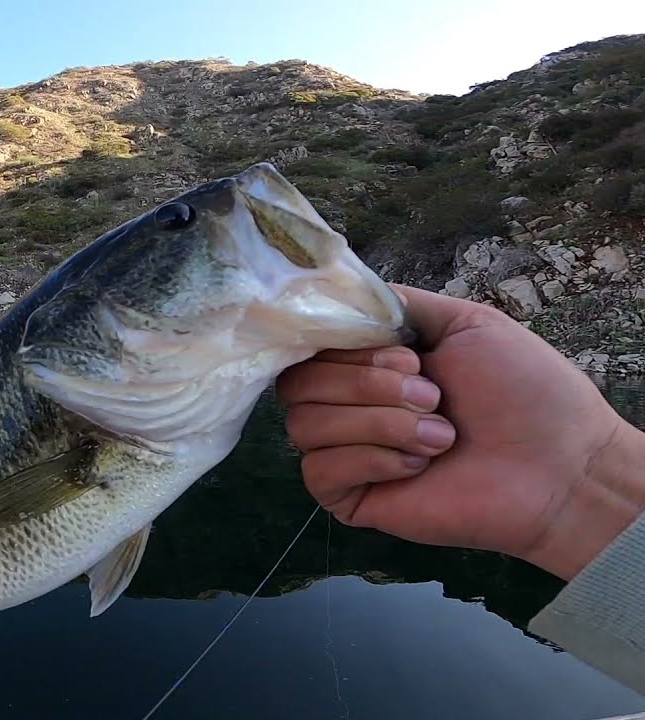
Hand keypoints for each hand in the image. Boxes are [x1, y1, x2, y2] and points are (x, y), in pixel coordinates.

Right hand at [276, 284, 644, 580]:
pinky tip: (417, 465)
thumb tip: (342, 297)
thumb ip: (399, 305)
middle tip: (434, 396)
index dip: (344, 347)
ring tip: (439, 435)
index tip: (405, 355)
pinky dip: (370, 460)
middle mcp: (347, 405)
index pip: (309, 347)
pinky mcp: (349, 497)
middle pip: (298, 385)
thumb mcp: (467, 322)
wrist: (559, 464)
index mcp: (369, 363)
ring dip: (378, 423)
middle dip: (368, 385)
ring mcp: (344, 453)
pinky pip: (319, 471)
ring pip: (305, 426)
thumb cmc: (524, 391)